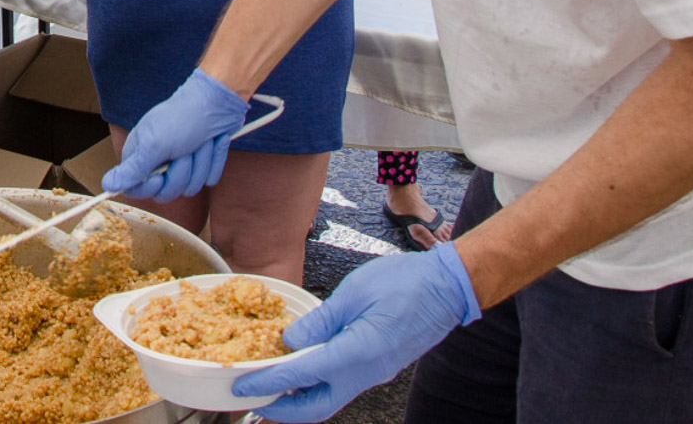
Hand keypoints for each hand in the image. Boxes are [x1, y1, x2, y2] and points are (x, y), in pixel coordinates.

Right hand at [102, 70, 250, 199]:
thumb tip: (107, 185)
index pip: (135, 190)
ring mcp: (182, 165)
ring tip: (200, 142)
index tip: (160, 178)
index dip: (149, 188)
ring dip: (200, 163)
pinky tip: (212, 142)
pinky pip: (210, 178)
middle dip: (181, 172)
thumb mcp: (154, 145)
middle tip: (184, 150)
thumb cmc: (182, 117)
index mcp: (141, 156)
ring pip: (191, 186)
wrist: (216, 103)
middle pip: (167, 192)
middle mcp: (159, 163)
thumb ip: (132, 169)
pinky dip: (213, 160)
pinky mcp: (203, 165)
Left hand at [230, 243, 481, 421]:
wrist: (448, 287)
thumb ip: (321, 321)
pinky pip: (341, 384)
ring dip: (299, 398)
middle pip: (317, 408)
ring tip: (271, 386)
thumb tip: (291, 341)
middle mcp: (366, 372)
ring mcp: (375, 373)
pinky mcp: (379, 367)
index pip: (302, 375)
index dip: (268, 382)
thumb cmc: (406, 283)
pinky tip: (302, 368)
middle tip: (254, 398)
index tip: (243, 384)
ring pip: (329, 399)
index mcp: (358, 353)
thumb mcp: (354, 293)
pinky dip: (316, 384)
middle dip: (282, 409)